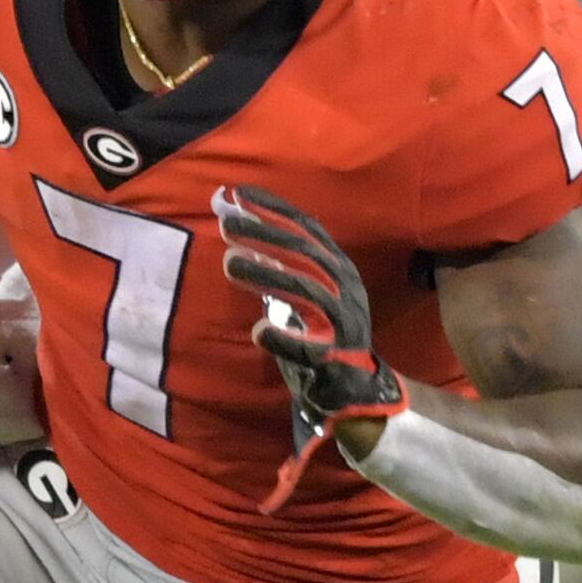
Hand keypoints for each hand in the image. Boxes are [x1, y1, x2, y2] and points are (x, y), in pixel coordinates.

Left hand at [216, 185, 405, 441]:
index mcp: (339, 268)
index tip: (240, 194)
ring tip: (230, 263)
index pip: (307, 229)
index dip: (275, 210)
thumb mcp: (299, 291)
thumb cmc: (320, 333)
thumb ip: (274, 263)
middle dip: (265, 235)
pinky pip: (310, 349)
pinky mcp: (336, 358)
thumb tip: (235, 226)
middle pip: (305, 253)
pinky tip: (258, 331)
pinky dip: (285, 339)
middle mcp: (346, 288)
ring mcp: (345, 323)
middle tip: (227, 225)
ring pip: (308, 291)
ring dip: (268, 275)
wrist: (354, 387)